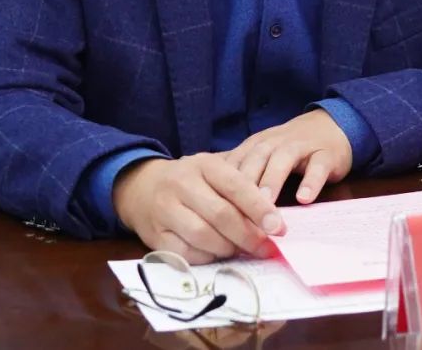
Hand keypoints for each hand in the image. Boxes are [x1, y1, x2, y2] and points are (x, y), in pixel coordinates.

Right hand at [112, 154, 285, 264]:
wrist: (142, 187)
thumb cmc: (191, 181)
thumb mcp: (214, 171)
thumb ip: (242, 187)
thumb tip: (274, 218)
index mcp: (203, 164)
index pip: (236, 185)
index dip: (260, 208)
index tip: (279, 227)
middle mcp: (182, 183)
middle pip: (221, 214)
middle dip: (248, 235)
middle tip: (266, 248)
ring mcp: (165, 209)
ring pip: (203, 236)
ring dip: (228, 248)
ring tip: (241, 250)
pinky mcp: (155, 235)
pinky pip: (186, 253)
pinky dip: (207, 258)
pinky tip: (217, 254)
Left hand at [223, 110, 352, 204]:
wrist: (331, 127)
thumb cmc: (290, 149)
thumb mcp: (264, 158)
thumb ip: (245, 176)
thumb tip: (217, 204)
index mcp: (256, 145)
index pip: (236, 163)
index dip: (224, 184)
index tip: (215, 208)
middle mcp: (275, 142)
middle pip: (256, 159)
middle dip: (245, 184)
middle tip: (237, 211)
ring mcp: (301, 146)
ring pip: (283, 160)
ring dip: (273, 180)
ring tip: (266, 204)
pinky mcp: (325, 154)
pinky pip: (317, 166)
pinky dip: (311, 181)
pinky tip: (304, 199)